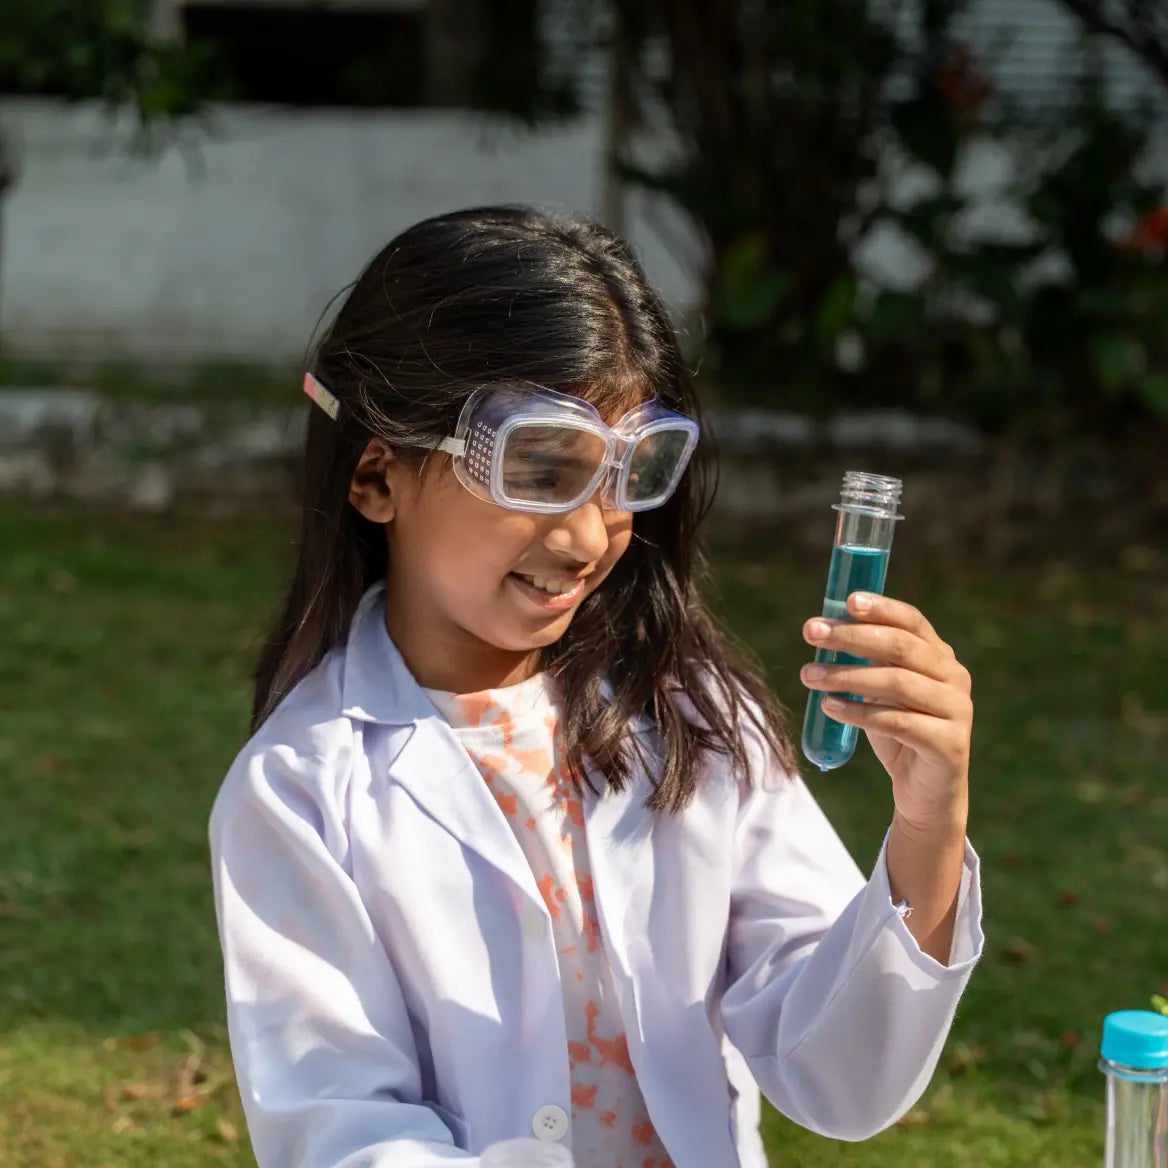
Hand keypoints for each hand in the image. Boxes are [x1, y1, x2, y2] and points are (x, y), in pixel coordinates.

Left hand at [800, 591, 972, 833]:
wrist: (925, 793)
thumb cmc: (898, 732)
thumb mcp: (880, 691)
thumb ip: (866, 661)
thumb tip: (823, 628)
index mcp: (940, 657)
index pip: (912, 621)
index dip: (881, 607)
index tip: (847, 599)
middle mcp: (954, 677)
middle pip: (901, 646)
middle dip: (851, 636)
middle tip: (811, 631)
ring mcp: (957, 710)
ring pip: (897, 682)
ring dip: (847, 675)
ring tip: (809, 675)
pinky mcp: (949, 744)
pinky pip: (898, 721)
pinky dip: (859, 712)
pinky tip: (829, 707)